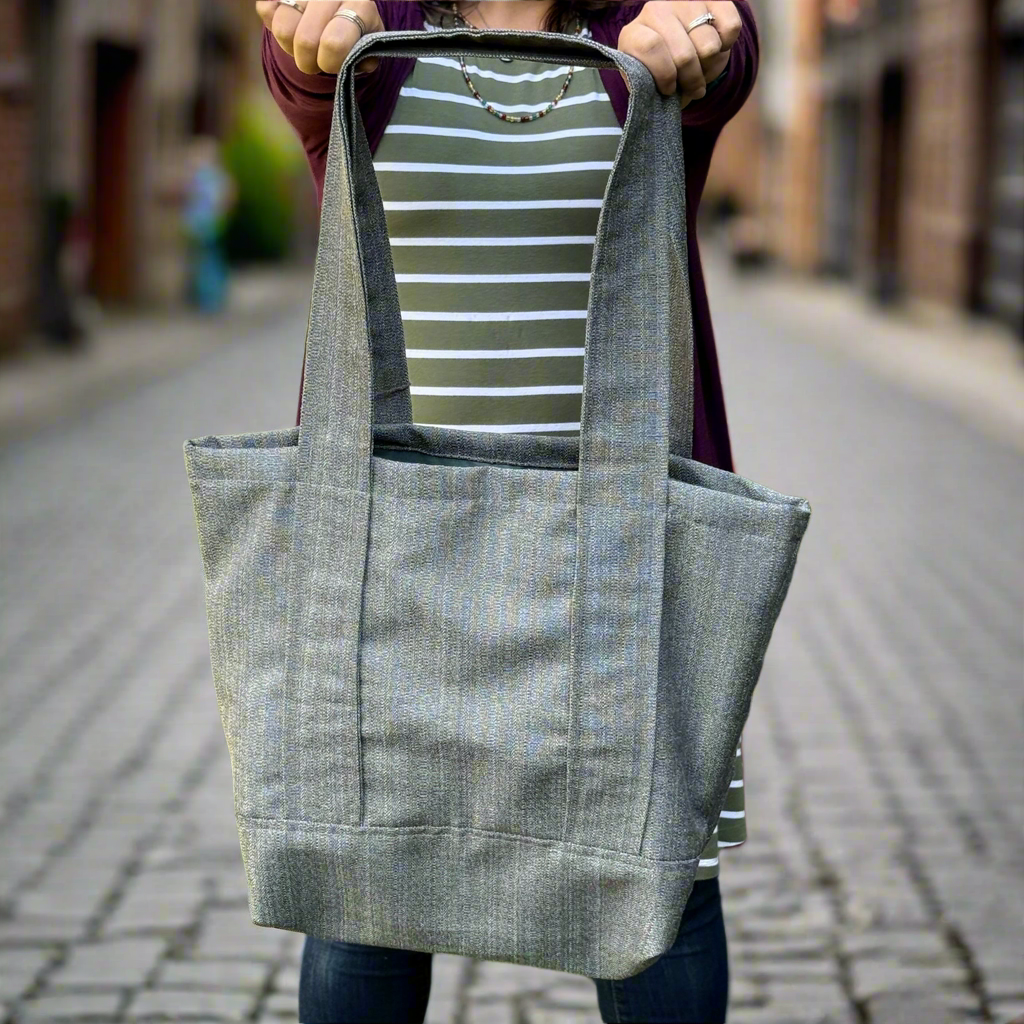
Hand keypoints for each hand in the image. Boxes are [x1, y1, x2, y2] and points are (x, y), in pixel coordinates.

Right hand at [255, 0, 381, 74]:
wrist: (343, 10)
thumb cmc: (357, 34)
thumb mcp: (368, 48)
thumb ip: (363, 58)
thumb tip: (349, 62)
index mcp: (360, 5)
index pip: (334, 43)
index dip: (329, 62)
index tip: (332, 64)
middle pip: (305, 40)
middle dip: (308, 62)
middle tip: (315, 61)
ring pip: (282, 28)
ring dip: (290, 47)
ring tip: (303, 46)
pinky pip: (265, 10)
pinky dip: (273, 27)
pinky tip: (290, 29)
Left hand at [617, 2, 741, 107]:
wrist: (682, 53)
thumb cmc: (663, 74)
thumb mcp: (650, 84)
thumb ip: (650, 88)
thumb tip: (668, 94)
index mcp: (635, 34)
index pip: (650, 48)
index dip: (665, 75)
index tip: (669, 89)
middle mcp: (658, 10)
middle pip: (684, 55)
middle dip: (692, 80)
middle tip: (692, 87)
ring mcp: (686, 2)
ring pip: (709, 46)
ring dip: (709, 66)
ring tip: (701, 68)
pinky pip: (731, 28)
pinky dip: (726, 46)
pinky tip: (715, 47)